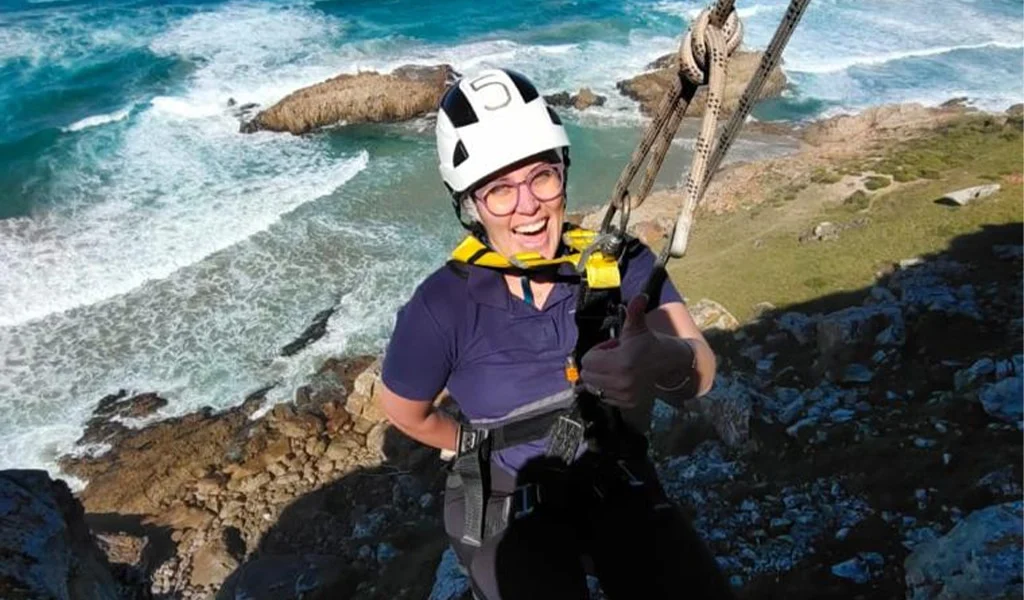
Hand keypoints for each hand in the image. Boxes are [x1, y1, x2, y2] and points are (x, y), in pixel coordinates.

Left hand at [580, 294, 665, 408]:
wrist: (669, 363)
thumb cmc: (649, 342)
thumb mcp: (638, 327)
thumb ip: (635, 311)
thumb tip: (640, 296)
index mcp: (621, 362)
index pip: (588, 361)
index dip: (598, 350)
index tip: (613, 346)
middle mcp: (622, 382)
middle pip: (588, 375)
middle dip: (597, 364)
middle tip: (613, 357)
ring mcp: (625, 395)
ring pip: (595, 387)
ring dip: (602, 376)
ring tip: (618, 367)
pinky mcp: (627, 404)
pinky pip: (604, 396)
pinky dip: (608, 387)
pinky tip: (622, 378)